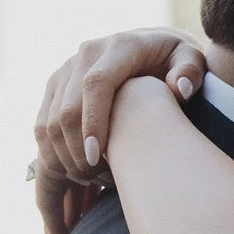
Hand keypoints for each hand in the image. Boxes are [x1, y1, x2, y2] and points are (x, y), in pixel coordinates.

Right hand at [32, 29, 206, 233]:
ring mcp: (64, 74)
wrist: (152, 47)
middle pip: (66, 111)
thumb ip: (190, 70)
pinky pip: (42, 131)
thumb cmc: (177, 61)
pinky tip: (77, 179)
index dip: (92, 122)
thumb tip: (180, 88)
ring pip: (46, 125)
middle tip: (99, 184)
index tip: (98, 159)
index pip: (96, 85)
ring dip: (63, 161)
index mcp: (118, 48)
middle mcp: (83, 56)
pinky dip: (53, 160)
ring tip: (90, 186)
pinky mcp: (54, 90)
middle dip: (77, 153)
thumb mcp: (191, 59)